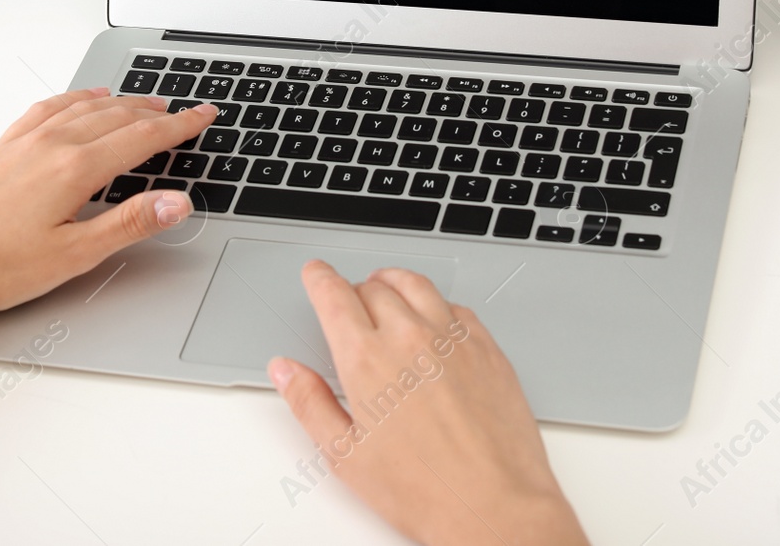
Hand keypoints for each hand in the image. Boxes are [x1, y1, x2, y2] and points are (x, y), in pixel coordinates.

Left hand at [0, 88, 216, 324]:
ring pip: (87, 107)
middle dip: (158, 113)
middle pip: (119, 116)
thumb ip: (129, 223)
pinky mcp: (4, 146)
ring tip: (146, 104)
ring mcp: (25, 140)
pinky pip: (51, 107)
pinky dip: (78, 98)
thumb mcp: (74, 255)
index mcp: (75, 169)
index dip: (180, 127)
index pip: (143, 138)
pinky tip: (84, 99)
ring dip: (123, 102)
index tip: (204, 117)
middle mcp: (51, 144)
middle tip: (186, 112)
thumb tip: (176, 202)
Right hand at [269, 262, 587, 545]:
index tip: (315, 274)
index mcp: (367, 360)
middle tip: (348, 299)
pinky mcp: (487, 349)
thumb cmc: (423, 491)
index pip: (335, 296)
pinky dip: (437, 303)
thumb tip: (286, 372)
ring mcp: (453, 340)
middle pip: (374, 287)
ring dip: (394, 282)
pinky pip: (457, 307)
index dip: (319, 278)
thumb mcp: (345, 456)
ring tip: (386, 289)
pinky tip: (434, 319)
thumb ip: (309, 404)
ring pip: (417, 285)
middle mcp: (411, 338)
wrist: (493, 505)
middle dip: (354, 288)